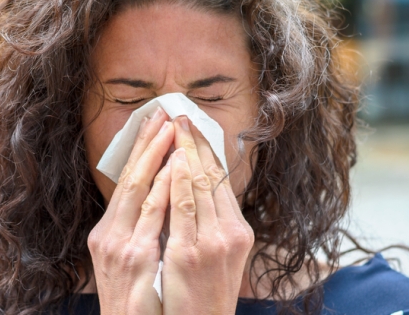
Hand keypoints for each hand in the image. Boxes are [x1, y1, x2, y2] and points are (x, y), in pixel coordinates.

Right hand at [88, 107, 173, 314]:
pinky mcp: (135, 257)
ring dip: (156, 154)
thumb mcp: (132, 265)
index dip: (140, 151)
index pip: (126, 182)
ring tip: (171, 128)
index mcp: (108, 233)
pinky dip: (164, 185)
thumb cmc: (137, 304)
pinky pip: (152, 213)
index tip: (154, 124)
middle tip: (161, 112)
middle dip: (146, 143)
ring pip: (138, 188)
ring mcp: (119, 245)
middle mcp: (108, 234)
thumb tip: (162, 201)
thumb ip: (140, 233)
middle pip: (129, 177)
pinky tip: (176, 165)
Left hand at [161, 116, 253, 314]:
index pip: (221, 180)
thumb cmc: (201, 295)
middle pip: (212, 177)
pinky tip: (171, 160)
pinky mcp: (191, 254)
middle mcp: (230, 233)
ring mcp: (212, 243)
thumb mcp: (214, 257)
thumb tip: (189, 188)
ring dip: (185, 151)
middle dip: (195, 142)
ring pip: (199, 186)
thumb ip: (206, 224)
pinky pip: (183, 208)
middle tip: (181, 113)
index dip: (206, 150)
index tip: (194, 126)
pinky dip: (177, 180)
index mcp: (237, 231)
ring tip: (174, 125)